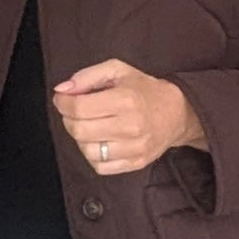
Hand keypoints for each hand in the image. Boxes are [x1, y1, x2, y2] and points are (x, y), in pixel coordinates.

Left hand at [52, 58, 207, 176]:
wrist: (176, 113)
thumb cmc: (142, 89)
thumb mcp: (117, 71)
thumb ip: (87, 76)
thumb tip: (62, 90)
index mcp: (125, 99)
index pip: (79, 107)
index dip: (63, 103)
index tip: (62, 99)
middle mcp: (130, 126)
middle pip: (80, 131)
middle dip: (69, 120)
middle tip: (74, 113)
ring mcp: (134, 148)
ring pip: (87, 151)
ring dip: (81, 139)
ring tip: (89, 127)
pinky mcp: (136, 163)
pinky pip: (100, 167)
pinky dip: (93, 155)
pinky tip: (99, 142)